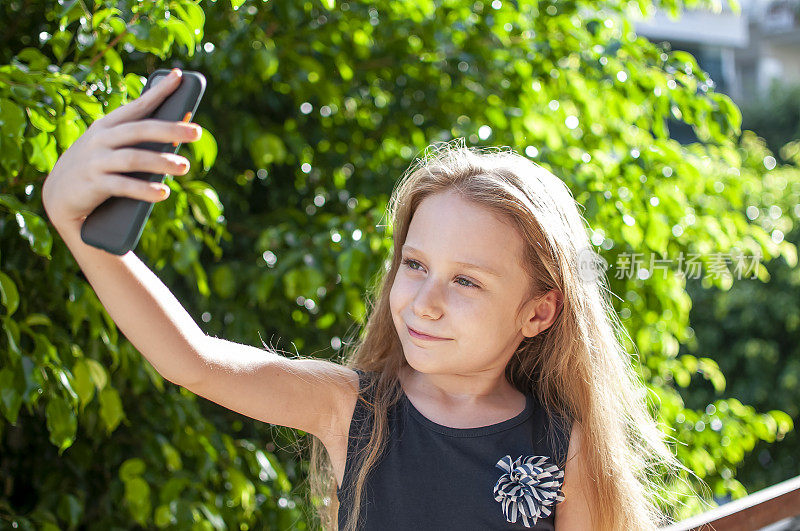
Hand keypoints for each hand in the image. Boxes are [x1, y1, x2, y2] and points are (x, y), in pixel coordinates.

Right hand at [41, 68, 202, 226]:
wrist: (58, 196)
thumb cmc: (95, 168)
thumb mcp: (111, 149)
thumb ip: (139, 142)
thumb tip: (179, 137)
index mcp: (108, 126)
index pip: (137, 106)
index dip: (159, 91)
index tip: (180, 77)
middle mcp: (101, 139)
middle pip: (140, 130)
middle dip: (170, 129)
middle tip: (197, 131)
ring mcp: (96, 160)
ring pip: (134, 158)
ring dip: (161, 162)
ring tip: (184, 167)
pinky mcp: (94, 184)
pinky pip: (123, 186)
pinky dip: (144, 190)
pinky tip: (162, 193)